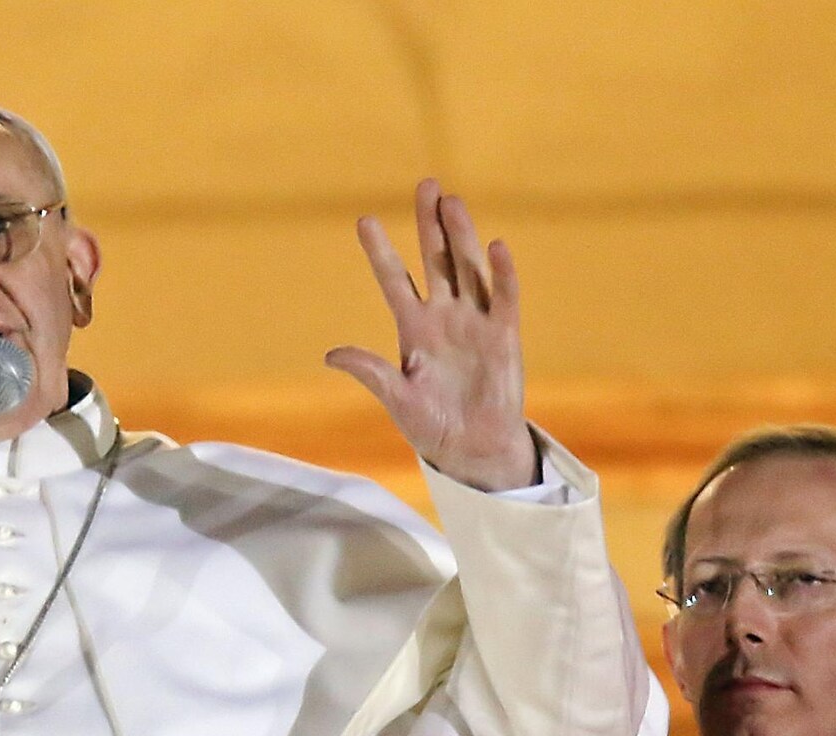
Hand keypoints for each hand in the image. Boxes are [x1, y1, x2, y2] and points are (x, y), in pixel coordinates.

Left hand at [325, 179, 538, 491]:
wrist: (471, 449)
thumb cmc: (431, 425)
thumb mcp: (396, 398)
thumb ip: (371, 372)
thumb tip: (331, 354)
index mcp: (413, 328)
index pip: (393, 279)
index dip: (380, 252)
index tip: (364, 220)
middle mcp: (445, 316)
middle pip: (436, 260)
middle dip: (430, 224)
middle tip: (426, 184)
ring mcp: (476, 322)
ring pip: (468, 269)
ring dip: (461, 236)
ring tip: (452, 202)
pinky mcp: (504, 336)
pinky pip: (503, 298)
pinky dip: (501, 274)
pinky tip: (496, 246)